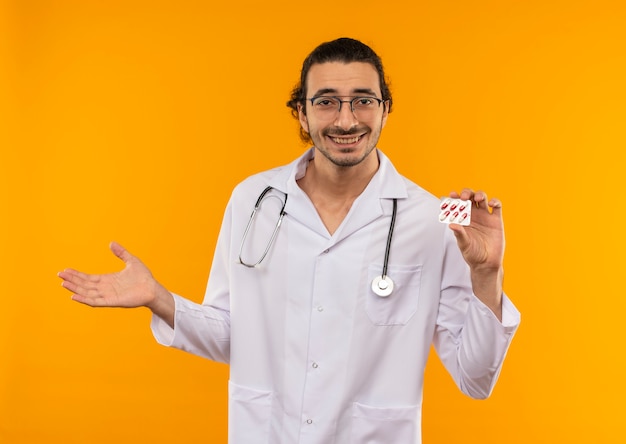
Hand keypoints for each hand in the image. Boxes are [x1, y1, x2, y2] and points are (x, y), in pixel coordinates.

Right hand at [58, 242, 159, 308]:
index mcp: (108, 280)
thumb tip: (111, 243)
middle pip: (85, 284)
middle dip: (72, 280)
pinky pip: (95, 301)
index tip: (66, 270)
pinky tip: (74, 296)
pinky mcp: (112, 301)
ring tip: (63, 283)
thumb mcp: (131, 261)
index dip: (77, 275)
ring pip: (87, 292)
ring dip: (75, 288)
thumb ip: (121, 253)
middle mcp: (105, 288)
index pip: (88, 278)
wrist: (153, 288)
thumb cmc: (143, 277)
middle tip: (59, 275)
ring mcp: (108, 295)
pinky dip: (84, 299)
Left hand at [448, 189, 504, 318]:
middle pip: (470, 197)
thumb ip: (459, 234)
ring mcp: (485, 216)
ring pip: (482, 198)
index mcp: (462, 219)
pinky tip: (491, 204)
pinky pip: (497, 206)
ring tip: (478, 198)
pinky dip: (495, 201)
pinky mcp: (496, 220)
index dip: (454, 198)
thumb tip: (451, 224)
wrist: (487, 263)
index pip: (457, 204)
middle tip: (464, 197)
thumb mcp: (464, 244)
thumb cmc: (473, 254)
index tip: (451, 195)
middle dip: (466, 193)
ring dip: (479, 194)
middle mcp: (473, 215)